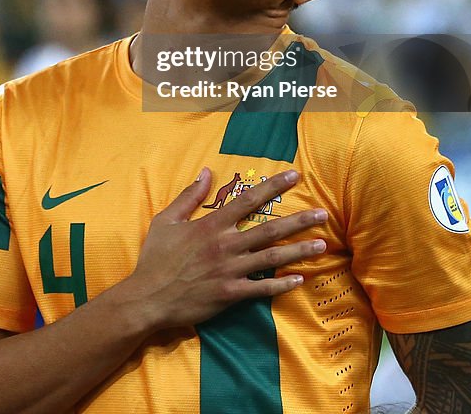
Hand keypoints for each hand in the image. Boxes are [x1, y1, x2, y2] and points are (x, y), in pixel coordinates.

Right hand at [129, 168, 326, 329]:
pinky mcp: (230, 294)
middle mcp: (226, 245)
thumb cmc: (155, 258)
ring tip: (322, 244)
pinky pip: (261, 289)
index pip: (249, 200)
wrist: (147, 298)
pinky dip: (282, 285)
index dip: (273, 186)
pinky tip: (300, 279)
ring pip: (271, 258)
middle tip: (322, 213)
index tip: (293, 176)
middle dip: (299, 220)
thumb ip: (189, 196)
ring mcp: (230, 270)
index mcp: (212, 224)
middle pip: (270, 229)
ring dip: (299, 251)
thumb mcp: (167, 220)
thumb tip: (206, 171)